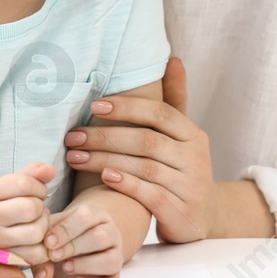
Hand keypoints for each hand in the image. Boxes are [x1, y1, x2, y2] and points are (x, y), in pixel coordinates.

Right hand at [0, 162, 54, 264]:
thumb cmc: (10, 204)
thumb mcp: (17, 184)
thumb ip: (35, 173)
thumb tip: (50, 170)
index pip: (24, 183)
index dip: (39, 187)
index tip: (37, 192)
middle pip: (31, 208)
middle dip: (41, 207)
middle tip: (37, 209)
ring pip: (36, 232)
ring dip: (44, 226)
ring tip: (36, 222)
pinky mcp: (6, 259)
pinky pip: (38, 254)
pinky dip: (44, 247)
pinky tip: (36, 239)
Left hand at [42, 201, 123, 277]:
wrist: (78, 248)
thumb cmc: (64, 237)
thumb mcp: (53, 234)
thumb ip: (42, 249)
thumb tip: (41, 275)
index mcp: (96, 216)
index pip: (86, 216)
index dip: (66, 229)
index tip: (48, 241)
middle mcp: (110, 234)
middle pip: (102, 237)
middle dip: (75, 247)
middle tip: (54, 255)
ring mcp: (115, 256)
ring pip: (112, 261)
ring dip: (86, 265)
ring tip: (66, 268)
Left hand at [62, 57, 212, 242]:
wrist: (203, 218)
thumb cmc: (183, 171)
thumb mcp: (184, 137)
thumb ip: (176, 100)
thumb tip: (173, 59)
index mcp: (194, 135)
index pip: (160, 113)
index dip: (127, 107)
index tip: (94, 106)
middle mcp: (196, 158)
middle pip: (146, 140)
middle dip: (105, 137)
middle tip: (73, 137)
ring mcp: (190, 186)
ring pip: (143, 167)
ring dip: (105, 160)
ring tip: (75, 157)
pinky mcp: (181, 211)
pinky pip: (150, 194)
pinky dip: (126, 184)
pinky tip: (104, 177)